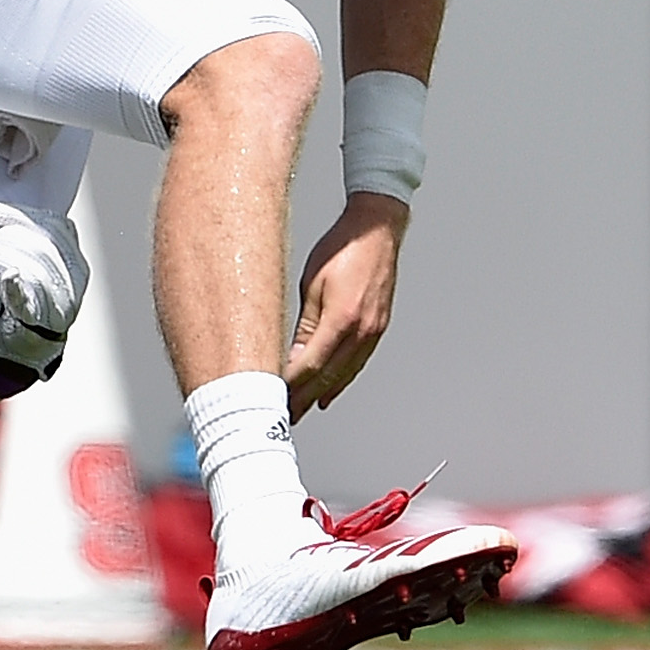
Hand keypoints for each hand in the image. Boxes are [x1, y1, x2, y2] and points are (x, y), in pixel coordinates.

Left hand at [285, 193, 405, 413]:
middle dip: (304, 398)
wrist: (376, 233)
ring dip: (322, 394)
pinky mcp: (377, 328)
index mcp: (342, 319)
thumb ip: (303, 324)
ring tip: (302, 411)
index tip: (272, 398)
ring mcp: (373, 332)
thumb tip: (292, 357)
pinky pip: (357, 363)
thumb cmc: (340, 250)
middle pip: (328, 376)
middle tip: (283, 416)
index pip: (311, 364)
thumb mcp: (311, 284)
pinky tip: (330, 391)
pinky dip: (341, 380)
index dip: (292, 385)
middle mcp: (362, 331)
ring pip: (344, 373)